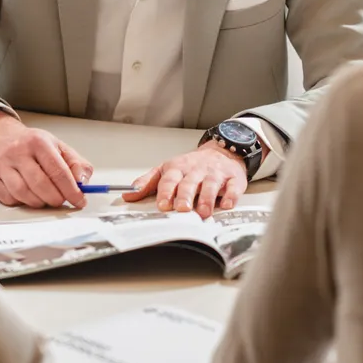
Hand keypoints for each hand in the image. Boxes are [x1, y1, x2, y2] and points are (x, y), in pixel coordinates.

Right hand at [0, 109, 92, 208]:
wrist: (0, 137)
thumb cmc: (32, 145)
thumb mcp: (58, 147)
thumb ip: (76, 164)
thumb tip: (83, 182)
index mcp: (38, 142)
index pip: (58, 171)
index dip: (71, 190)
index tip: (79, 201)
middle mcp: (18, 151)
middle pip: (40, 184)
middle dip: (55, 198)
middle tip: (61, 201)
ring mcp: (2, 164)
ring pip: (23, 193)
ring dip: (38, 202)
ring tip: (45, 198)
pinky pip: (8, 198)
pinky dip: (21, 202)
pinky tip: (27, 195)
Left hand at [124, 143, 247, 218]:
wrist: (222, 151)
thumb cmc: (192, 165)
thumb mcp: (167, 170)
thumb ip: (148, 183)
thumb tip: (128, 195)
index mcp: (178, 168)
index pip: (170, 179)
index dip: (166, 192)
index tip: (163, 204)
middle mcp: (196, 170)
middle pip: (190, 182)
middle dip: (185, 196)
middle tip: (182, 209)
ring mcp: (216, 174)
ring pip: (211, 185)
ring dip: (207, 199)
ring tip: (204, 212)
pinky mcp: (233, 178)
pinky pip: (233, 187)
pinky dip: (231, 195)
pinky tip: (227, 204)